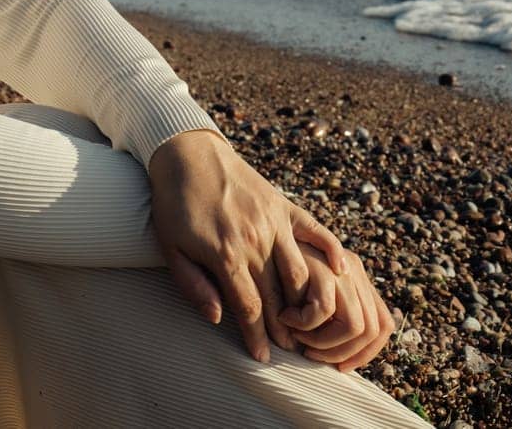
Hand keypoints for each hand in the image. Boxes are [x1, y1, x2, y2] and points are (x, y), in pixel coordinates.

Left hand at [148, 129, 348, 362]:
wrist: (187, 153)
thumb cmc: (173, 204)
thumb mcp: (170, 248)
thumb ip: (193, 285)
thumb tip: (217, 318)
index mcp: (225, 254)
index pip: (248, 306)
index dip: (256, 335)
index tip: (263, 358)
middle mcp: (255, 239)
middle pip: (277, 294)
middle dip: (284, 327)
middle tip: (290, 351)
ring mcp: (273, 221)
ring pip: (300, 270)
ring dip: (307, 301)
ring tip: (309, 324)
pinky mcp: (282, 205)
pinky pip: (315, 231)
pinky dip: (331, 251)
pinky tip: (341, 272)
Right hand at [281, 246, 395, 373]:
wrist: (259, 232)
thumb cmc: (278, 268)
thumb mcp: (311, 290)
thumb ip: (330, 313)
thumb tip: (341, 357)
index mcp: (357, 279)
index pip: (383, 324)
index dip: (366, 353)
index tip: (339, 367)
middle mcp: (355, 273)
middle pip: (373, 330)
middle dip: (342, 354)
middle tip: (310, 355)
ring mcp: (340, 269)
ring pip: (354, 326)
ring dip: (323, 343)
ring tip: (296, 338)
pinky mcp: (319, 266)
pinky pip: (323, 310)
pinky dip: (304, 324)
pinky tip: (285, 318)